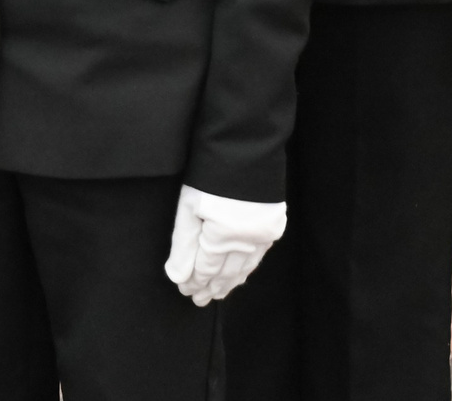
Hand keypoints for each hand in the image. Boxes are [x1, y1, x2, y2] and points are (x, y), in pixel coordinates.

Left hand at [164, 185, 284, 304]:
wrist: (244, 150)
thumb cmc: (209, 177)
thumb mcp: (188, 209)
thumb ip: (184, 247)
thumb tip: (178, 277)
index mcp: (222, 238)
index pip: (205, 270)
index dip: (194, 282)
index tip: (185, 291)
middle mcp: (246, 242)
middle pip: (225, 273)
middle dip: (210, 287)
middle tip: (199, 300)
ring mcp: (263, 235)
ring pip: (244, 268)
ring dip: (229, 282)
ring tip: (217, 293)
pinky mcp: (273, 226)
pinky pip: (258, 257)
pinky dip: (246, 268)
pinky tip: (240, 275)